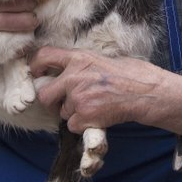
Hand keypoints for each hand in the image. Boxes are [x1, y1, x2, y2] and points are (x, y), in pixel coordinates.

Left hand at [30, 46, 181, 135]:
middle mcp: (74, 77)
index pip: (44, 56)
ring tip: (94, 106)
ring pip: (62, 112)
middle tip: (62, 102)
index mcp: (79, 58)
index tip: (36, 73)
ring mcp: (79, 98)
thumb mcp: (104, 59)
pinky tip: (98, 116)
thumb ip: (82, 64)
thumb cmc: (131, 74)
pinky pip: (73, 125)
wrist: (146, 92)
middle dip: (51, 101)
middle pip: (44, 94)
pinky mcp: (85, 116)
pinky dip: (83, 125)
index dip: (35, 66)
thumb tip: (66, 70)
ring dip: (73, 113)